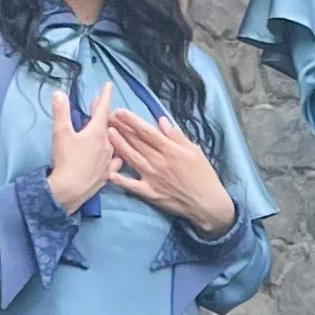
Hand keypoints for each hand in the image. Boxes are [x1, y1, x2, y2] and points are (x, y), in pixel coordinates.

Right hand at [47, 84, 120, 215]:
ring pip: (115, 143)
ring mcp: (109, 161)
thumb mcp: (61, 133)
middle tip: (99, 106)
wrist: (70, 190)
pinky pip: (116, 163)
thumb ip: (60, 111)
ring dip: (111, 134)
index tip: (109, 85)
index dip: (105, 96)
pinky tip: (114, 157)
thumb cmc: (66, 160)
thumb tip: (59, 93)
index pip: (103, 110)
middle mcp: (107, 145)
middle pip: (109, 125)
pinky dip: (115, 156)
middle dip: (104, 114)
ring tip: (107, 130)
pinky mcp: (107, 175)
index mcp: (97, 132)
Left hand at [108, 111, 235, 234]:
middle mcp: (158, 162)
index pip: (147, 131)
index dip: (132, 120)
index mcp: (170, 149)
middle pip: (136, 142)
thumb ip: (177, 136)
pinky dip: (120, 180)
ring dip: (118, 145)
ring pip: (132, 158)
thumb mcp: (194, 151)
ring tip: (107, 134)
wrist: (207, 204)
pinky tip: (109, 173)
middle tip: (108, 118)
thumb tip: (161, 121)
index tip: (120, 111)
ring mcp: (152, 178)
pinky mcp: (150, 193)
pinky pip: (132, 186)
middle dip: (121, 128)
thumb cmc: (204, 176)